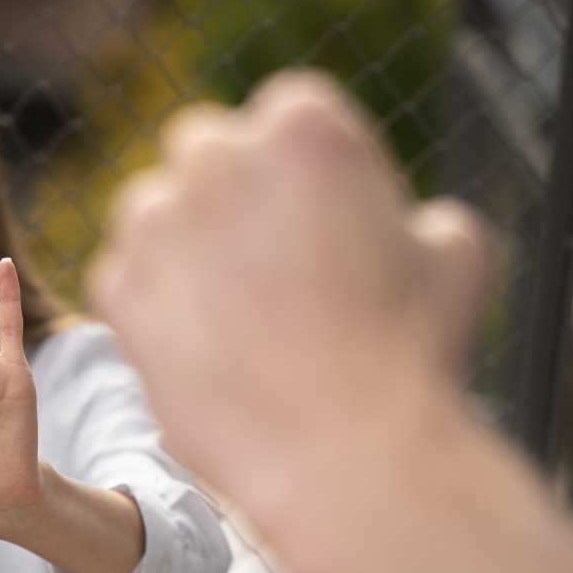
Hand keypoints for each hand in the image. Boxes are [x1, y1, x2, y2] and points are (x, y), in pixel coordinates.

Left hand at [88, 70, 488, 504]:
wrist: (346, 457)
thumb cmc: (411, 356)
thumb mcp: (455, 255)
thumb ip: (417, 213)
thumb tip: (408, 221)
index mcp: (303, 126)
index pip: (283, 115)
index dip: (298, 170)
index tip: (310, 218)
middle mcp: (217, 158)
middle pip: (203, 149)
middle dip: (226, 192)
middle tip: (260, 261)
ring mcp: (157, 223)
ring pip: (150, 209)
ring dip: (179, 242)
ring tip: (231, 313)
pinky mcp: (118, 287)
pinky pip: (124, 277)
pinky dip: (152, 306)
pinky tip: (201, 349)